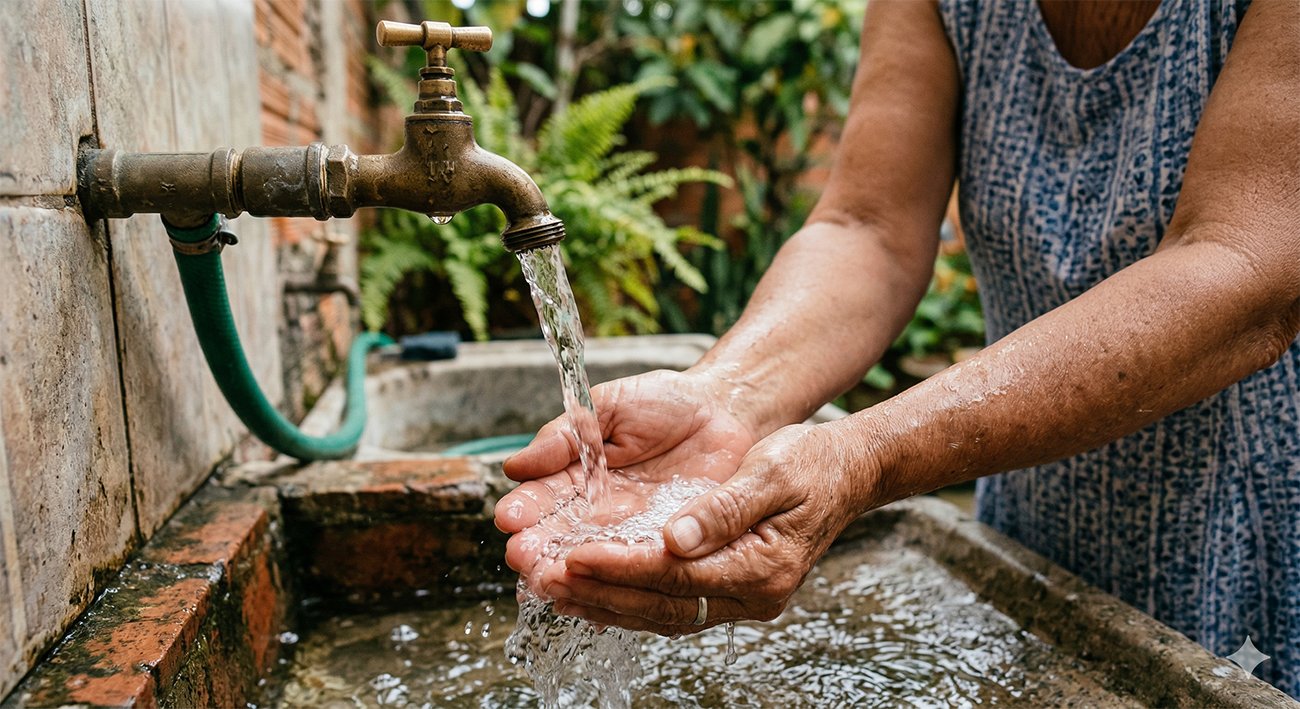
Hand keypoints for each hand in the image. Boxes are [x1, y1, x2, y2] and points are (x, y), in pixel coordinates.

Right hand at [494, 369, 761, 588]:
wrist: (728, 411)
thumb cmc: (667, 402)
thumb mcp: (609, 408)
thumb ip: (565, 437)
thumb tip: (514, 465)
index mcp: (579, 477)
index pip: (544, 498)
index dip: (525, 508)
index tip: (508, 518)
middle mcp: (600, 512)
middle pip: (562, 537)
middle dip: (539, 549)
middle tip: (521, 558)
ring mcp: (633, 533)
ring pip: (596, 559)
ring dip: (571, 571)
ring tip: (549, 579)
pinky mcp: (669, 547)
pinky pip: (643, 567)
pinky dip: (620, 582)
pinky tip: (597, 595)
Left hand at [532, 421, 880, 635]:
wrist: (846, 471)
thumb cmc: (812, 463)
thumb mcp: (773, 471)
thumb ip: (725, 507)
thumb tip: (676, 538)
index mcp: (763, 568)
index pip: (677, 576)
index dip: (622, 568)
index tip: (575, 555)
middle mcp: (752, 594)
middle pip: (663, 604)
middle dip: (601, 593)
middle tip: (546, 579)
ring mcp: (741, 598)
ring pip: (662, 612)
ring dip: (606, 603)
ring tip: (553, 589)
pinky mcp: (727, 588)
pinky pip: (670, 603)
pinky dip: (627, 598)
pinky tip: (591, 589)